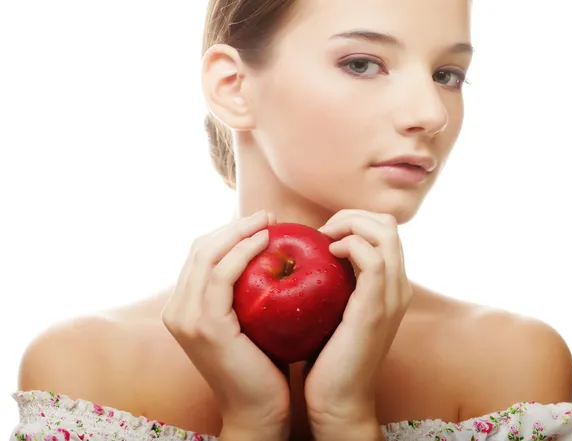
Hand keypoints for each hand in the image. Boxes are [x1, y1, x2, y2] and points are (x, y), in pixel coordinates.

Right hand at [161, 211, 289, 440]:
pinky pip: (222, 276)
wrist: (259, 411)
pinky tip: (265, 242)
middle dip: (235, 226)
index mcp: (182, 308)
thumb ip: (244, 290)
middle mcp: (176, 311)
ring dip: (240, 232)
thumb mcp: (248, 318)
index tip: (261, 222)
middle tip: (268, 216)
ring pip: (208, 256)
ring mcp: (186, 319)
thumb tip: (268, 253)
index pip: (200, 255)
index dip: (229, 232)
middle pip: (200, 249)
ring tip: (269, 222)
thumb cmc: (261, 364)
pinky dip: (243, 253)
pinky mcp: (205, 327)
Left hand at [304, 209, 412, 440]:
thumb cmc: (327, 355)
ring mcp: (392, 297)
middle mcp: (399, 286)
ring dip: (349, 225)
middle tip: (322, 232)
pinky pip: (372, 260)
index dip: (354, 221)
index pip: (384, 230)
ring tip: (323, 239)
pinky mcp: (376, 309)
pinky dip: (350, 245)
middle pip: (388, 224)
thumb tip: (307, 256)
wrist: (337, 400)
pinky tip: (328, 253)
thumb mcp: (334, 309)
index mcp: (391, 285)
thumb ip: (334, 282)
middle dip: (351, 217)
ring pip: (385, 233)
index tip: (322, 234)